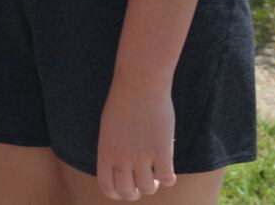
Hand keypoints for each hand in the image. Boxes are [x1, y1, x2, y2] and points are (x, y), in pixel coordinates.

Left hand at [96, 78, 176, 199]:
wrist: (139, 83)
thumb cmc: (123, 100)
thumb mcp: (109, 126)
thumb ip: (112, 147)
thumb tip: (120, 166)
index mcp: (105, 151)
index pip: (106, 186)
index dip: (116, 192)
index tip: (125, 189)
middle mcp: (121, 157)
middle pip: (128, 192)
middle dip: (135, 192)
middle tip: (142, 182)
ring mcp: (142, 155)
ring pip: (148, 188)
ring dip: (153, 185)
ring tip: (155, 175)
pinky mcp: (162, 151)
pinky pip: (167, 179)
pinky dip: (169, 179)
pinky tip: (169, 169)